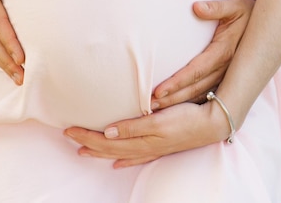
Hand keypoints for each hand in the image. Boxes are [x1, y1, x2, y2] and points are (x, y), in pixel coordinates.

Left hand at [64, 101, 229, 167]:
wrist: (212, 124)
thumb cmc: (186, 118)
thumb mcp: (158, 120)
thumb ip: (133, 127)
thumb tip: (108, 133)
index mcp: (140, 139)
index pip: (106, 141)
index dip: (86, 136)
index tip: (69, 129)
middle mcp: (144, 147)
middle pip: (109, 148)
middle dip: (88, 143)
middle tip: (68, 135)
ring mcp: (153, 148)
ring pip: (120, 153)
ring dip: (101, 152)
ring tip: (84, 151)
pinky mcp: (161, 146)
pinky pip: (135, 157)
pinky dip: (123, 159)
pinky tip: (117, 163)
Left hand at [150, 0, 254, 109]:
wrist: (270, 27)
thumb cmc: (248, 13)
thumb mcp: (235, 6)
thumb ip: (216, 7)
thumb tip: (197, 7)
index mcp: (224, 51)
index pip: (196, 71)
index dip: (177, 82)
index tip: (158, 91)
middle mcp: (225, 68)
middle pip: (195, 88)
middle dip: (173, 99)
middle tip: (151, 107)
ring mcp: (227, 76)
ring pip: (201, 95)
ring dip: (179, 104)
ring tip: (157, 110)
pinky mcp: (228, 79)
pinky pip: (208, 94)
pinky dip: (192, 103)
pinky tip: (176, 110)